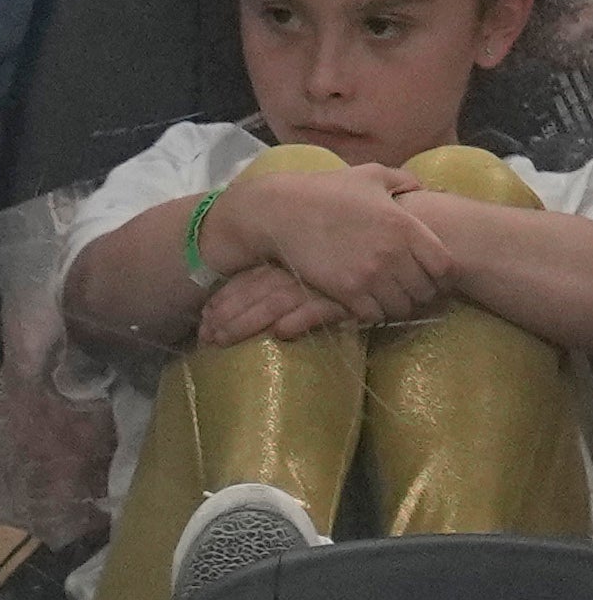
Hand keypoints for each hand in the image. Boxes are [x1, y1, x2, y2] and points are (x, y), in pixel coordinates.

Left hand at [194, 261, 345, 345]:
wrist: (397, 263)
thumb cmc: (350, 267)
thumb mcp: (313, 267)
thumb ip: (283, 279)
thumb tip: (257, 306)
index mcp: (292, 258)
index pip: (250, 276)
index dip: (224, 297)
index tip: (203, 317)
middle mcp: (303, 268)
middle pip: (255, 291)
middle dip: (225, 315)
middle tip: (205, 337)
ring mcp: (323, 282)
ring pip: (275, 301)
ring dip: (246, 322)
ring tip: (222, 341)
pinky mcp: (348, 298)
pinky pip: (317, 309)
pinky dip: (298, 320)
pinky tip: (279, 333)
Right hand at [230, 164, 450, 323]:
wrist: (282, 212)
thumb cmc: (326, 190)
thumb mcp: (371, 175)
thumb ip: (403, 180)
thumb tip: (419, 188)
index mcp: (405, 226)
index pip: (445, 265)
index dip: (445, 277)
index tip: (435, 278)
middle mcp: (393, 253)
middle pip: (425, 291)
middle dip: (422, 296)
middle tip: (412, 294)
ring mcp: (369, 274)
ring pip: (400, 307)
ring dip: (397, 308)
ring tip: (389, 302)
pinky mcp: (345, 291)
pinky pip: (372, 315)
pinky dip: (372, 314)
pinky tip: (365, 305)